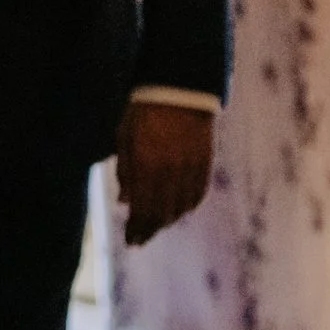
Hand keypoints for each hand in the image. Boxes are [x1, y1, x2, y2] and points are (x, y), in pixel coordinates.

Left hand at [114, 102, 213, 245]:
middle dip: (149, 230)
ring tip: (155, 225)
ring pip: (181, 207)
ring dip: (167, 220)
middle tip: (140, 240)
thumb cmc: (143, 112)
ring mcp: (190, 167)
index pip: (142, 208)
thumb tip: (125, 203)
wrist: (179, 88)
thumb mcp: (125, 137)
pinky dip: (187, 207)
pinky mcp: (205, 163)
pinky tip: (177, 211)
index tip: (131, 241)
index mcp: (146, 163)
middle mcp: (170, 169)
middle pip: (162, 213)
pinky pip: (198, 195)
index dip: (137, 228)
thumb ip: (125, 171)